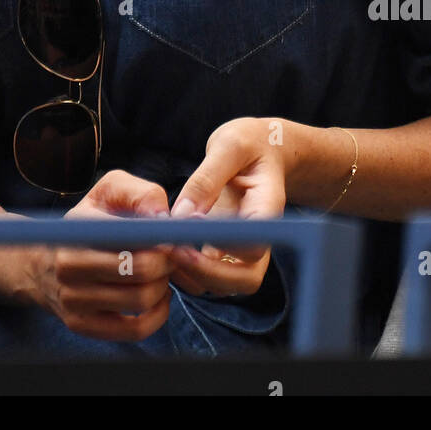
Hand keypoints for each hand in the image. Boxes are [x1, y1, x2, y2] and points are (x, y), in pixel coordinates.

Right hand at [30, 170, 174, 341]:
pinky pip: (135, 330)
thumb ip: (141, 194)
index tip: (173, 237)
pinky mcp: (80, 325)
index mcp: (79, 227)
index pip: (132, 235)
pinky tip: (157, 298)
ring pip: (141, 299)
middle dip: (167, 262)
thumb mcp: (109, 191)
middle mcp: (68, 264)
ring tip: (161, 274)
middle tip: (170, 256)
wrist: (41, 262)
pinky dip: (158, 315)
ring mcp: (72, 299)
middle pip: (140, 270)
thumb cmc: (89, 220)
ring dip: (163, 286)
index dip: (162, 238)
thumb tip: (163, 219)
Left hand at [167, 117, 286, 298]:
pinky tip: (166, 247)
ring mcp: (244, 249)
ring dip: (192, 277)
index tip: (187, 230)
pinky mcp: (226, 251)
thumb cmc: (249, 143)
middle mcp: (261, 238)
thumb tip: (182, 216)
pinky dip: (187, 272)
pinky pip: (209, 276)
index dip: (221, 247)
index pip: (253, 248)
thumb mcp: (228, 145)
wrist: (263, 148)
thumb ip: (206, 180)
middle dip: (205, 273)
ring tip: (162, 249)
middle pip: (244, 280)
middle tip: (169, 251)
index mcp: (268, 210)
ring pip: (225, 286)